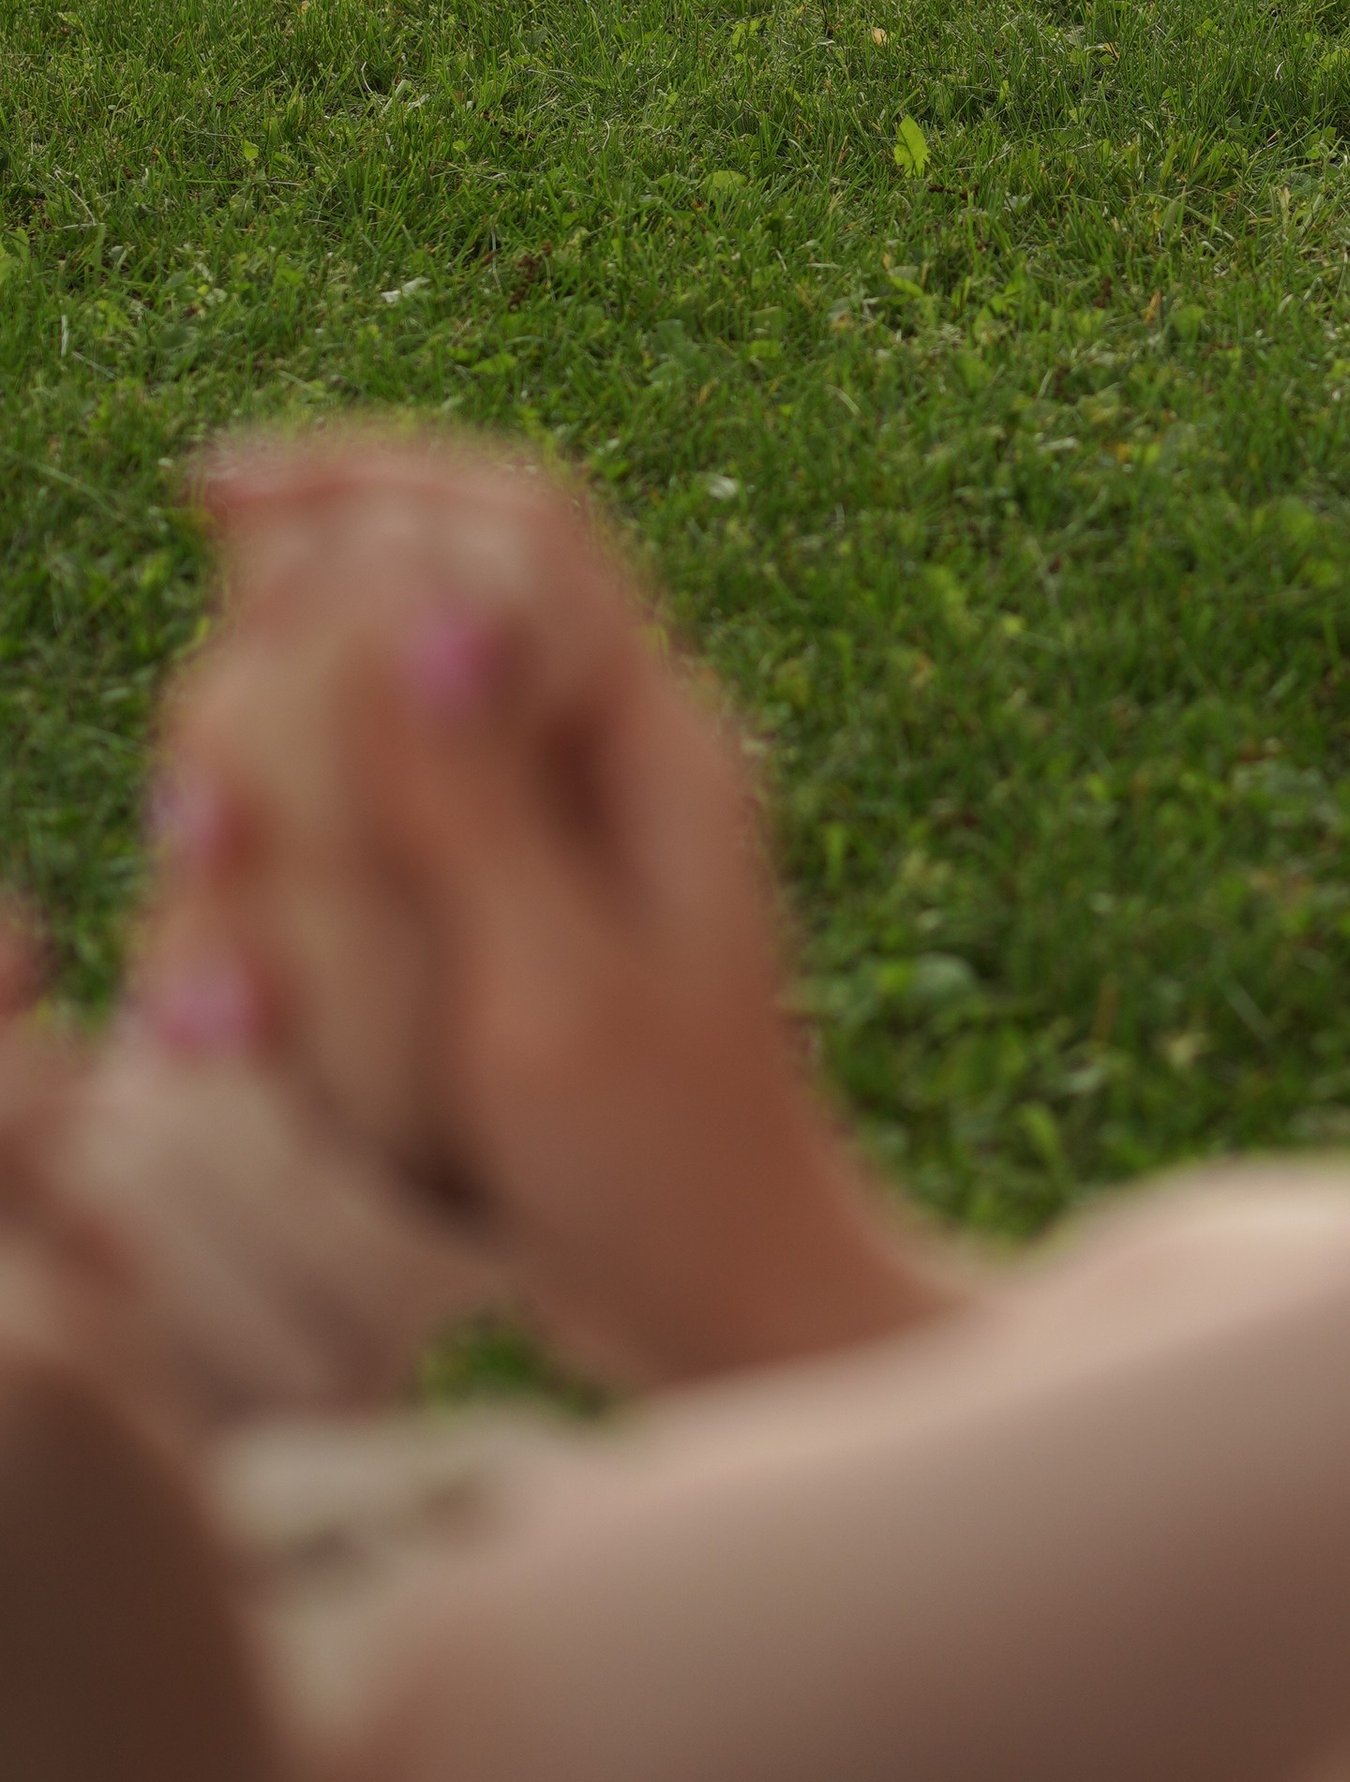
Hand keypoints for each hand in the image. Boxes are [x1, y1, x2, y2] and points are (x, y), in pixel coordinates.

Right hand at [153, 436, 954, 1388]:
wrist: (717, 1306)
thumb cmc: (669, 1169)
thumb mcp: (562, 993)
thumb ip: (476, 806)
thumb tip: (425, 607)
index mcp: (645, 736)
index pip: (511, 519)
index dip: (366, 476)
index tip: (214, 491)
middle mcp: (579, 756)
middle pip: (382, 626)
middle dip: (262, 718)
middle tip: (200, 849)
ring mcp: (514, 839)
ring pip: (325, 754)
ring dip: (248, 861)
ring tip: (224, 1012)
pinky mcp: (458, 922)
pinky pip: (320, 876)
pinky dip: (258, 947)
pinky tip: (225, 1041)